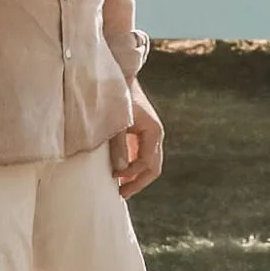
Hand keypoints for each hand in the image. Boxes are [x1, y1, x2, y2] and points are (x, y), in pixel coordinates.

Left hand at [111, 79, 164, 195]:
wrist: (120, 76)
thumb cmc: (117, 97)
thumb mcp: (116, 122)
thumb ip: (118, 146)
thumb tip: (120, 171)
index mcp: (153, 132)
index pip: (147, 163)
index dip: (131, 174)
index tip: (114, 178)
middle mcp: (155, 135)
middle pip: (153, 167)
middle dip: (138, 182)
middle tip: (121, 194)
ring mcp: (149, 134)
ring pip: (149, 163)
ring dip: (136, 176)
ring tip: (120, 187)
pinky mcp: (141, 133)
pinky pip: (141, 155)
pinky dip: (133, 166)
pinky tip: (119, 172)